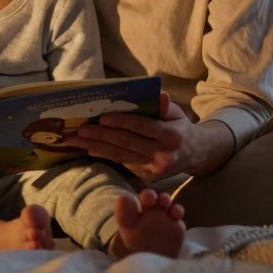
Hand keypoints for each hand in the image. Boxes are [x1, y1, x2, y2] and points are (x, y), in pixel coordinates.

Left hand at [66, 92, 196, 182]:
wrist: (195, 154)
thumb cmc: (179, 127)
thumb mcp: (177, 113)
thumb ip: (165, 106)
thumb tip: (160, 95)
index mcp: (171, 135)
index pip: (142, 127)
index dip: (122, 122)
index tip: (102, 118)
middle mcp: (163, 155)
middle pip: (127, 143)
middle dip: (101, 136)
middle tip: (80, 130)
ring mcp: (155, 169)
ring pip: (121, 156)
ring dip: (96, 147)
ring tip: (77, 141)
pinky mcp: (148, 177)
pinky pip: (123, 164)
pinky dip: (105, 156)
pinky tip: (90, 149)